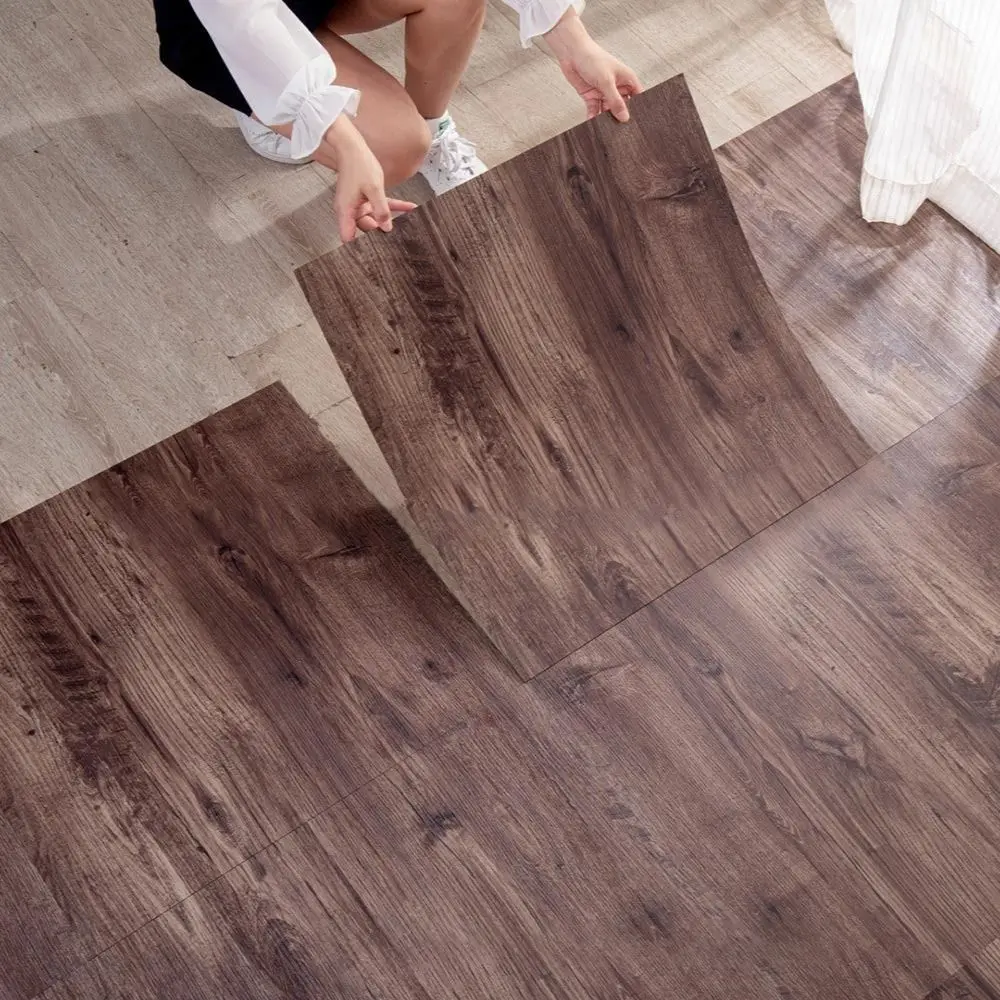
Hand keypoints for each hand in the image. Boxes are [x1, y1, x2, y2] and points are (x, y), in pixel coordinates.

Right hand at [316, 116, 415, 242]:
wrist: (352, 146)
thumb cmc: (358, 164)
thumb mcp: (374, 189)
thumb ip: (381, 210)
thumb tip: (386, 229)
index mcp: (346, 211)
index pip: (348, 237)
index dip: (358, 244)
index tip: (372, 247)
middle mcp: (349, 210)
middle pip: (364, 227)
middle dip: (378, 229)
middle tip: (393, 231)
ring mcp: (357, 204)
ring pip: (373, 217)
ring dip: (388, 217)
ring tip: (405, 220)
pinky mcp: (364, 197)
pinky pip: (379, 205)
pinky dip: (393, 206)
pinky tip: (410, 207)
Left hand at [545, 10, 641, 121]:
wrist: (571, 53)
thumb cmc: (592, 58)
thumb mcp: (607, 81)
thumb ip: (616, 101)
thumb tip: (624, 117)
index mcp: (627, 79)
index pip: (638, 97)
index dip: (638, 109)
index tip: (637, 122)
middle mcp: (617, 87)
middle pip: (622, 106)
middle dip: (620, 117)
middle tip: (621, 130)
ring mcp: (604, 92)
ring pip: (608, 111)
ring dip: (606, 119)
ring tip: (606, 130)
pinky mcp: (592, 96)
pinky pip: (594, 111)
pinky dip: (593, 117)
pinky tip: (593, 124)